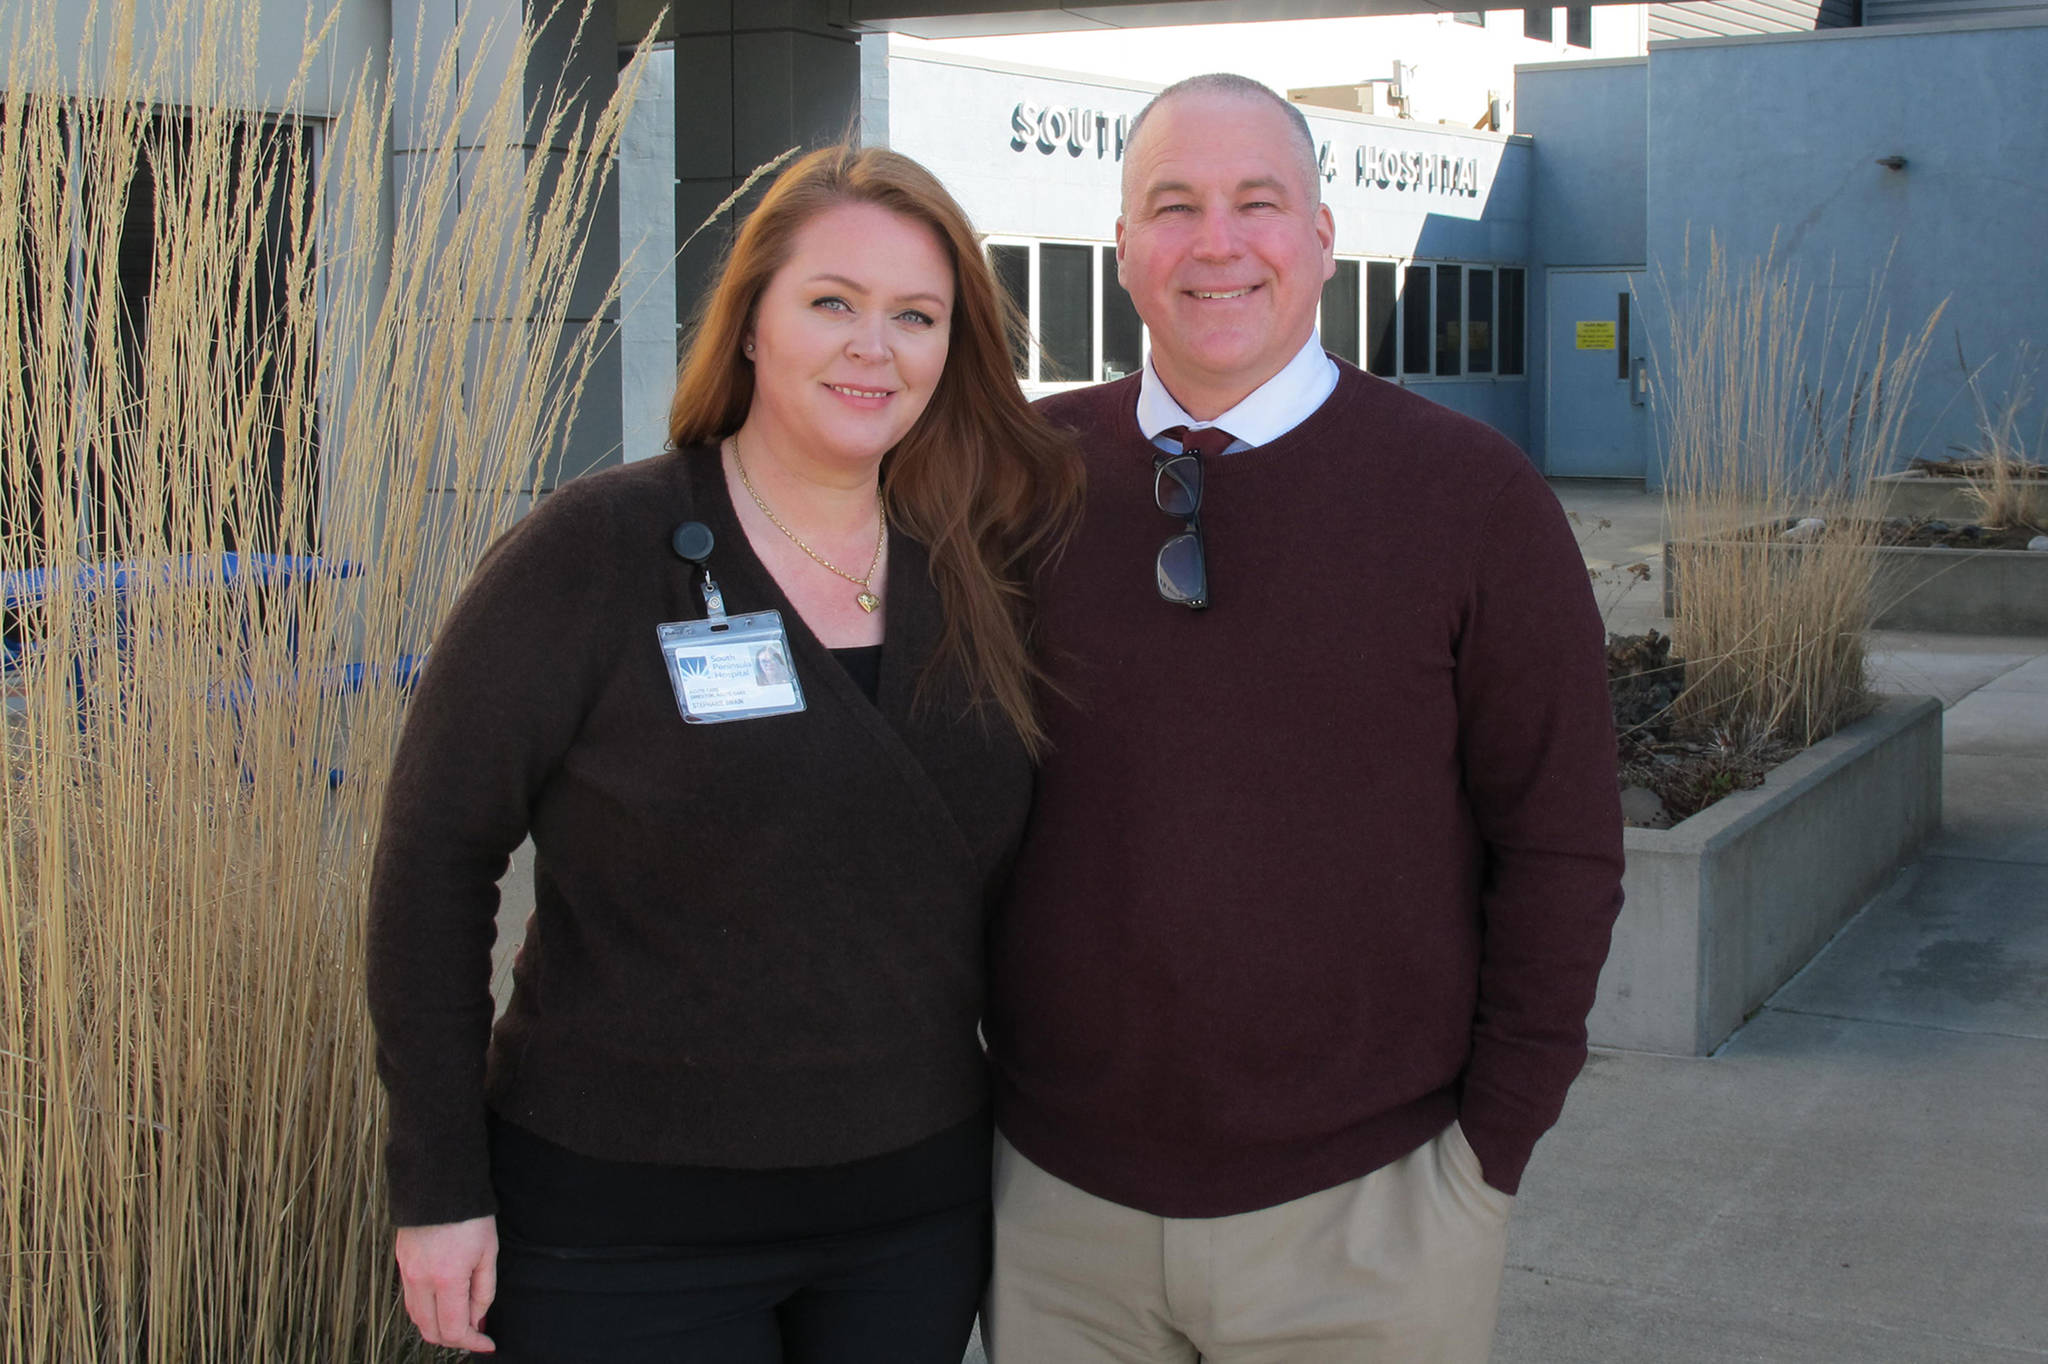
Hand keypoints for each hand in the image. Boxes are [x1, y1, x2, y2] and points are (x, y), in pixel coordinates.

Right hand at [395, 1214, 497, 1352]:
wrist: (440, 1183)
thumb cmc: (471, 1216)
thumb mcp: (489, 1254)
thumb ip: (484, 1292)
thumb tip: (477, 1321)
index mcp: (446, 1280)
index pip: (454, 1330)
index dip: (472, 1343)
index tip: (487, 1343)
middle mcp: (420, 1281)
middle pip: (431, 1331)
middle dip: (455, 1339)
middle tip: (475, 1333)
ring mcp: (407, 1273)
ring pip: (417, 1318)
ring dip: (438, 1327)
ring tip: (462, 1319)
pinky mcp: (401, 1264)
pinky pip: (410, 1300)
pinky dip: (426, 1311)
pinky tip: (444, 1303)